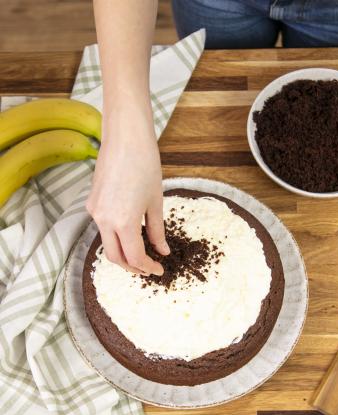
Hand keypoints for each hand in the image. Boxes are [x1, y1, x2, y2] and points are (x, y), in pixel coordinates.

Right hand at [86, 106, 168, 275]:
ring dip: (123, 253)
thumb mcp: (156, 202)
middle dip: (132, 267)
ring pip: (107, 243)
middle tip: (148, 269)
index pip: (134, 257)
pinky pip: (102, 228)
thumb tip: (162, 251)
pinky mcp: (91, 203)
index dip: (148, 268)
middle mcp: (104, 220)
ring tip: (141, 253)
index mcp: (123, 222)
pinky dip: (116, 237)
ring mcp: (94, 211)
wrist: (125, 138)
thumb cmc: (145, 165)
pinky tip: (130, 233)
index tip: (159, 270)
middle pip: (114, 257)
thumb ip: (157, 231)